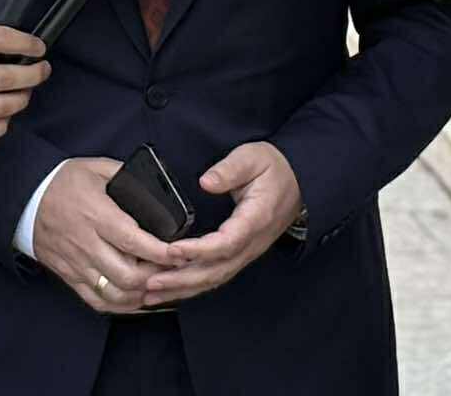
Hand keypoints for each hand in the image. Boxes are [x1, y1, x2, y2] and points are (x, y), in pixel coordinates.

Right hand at [32, 157, 175, 313]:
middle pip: (128, 276)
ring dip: (141, 294)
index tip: (181, 252)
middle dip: (157, 276)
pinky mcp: (70, 277)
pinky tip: (136, 298)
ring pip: (115, 294)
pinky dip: (121, 305)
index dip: (162, 252)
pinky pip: (97, 301)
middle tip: (172, 268)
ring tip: (157, 284)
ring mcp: (78, 265)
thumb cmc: (63, 182)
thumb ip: (126, 176)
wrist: (25, 198)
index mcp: (97, 216)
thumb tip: (154, 185)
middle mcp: (88, 244)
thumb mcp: (96, 168)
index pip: (135, 242)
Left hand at [143, 142, 301, 305]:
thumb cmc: (273, 168)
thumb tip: (206, 182)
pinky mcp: (240, 255)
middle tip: (151, 282)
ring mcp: (247, 252)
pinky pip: (216, 275)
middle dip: (183, 279)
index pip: (227, 242)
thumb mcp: (252, 158)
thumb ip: (230, 169)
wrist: (298, 182)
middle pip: (217, 269)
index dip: (199, 250)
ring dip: (183, 288)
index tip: (173, 250)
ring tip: (152, 293)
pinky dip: (192, 286)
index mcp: (256, 218)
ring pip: (215, 278)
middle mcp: (252, 243)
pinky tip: (170, 290)